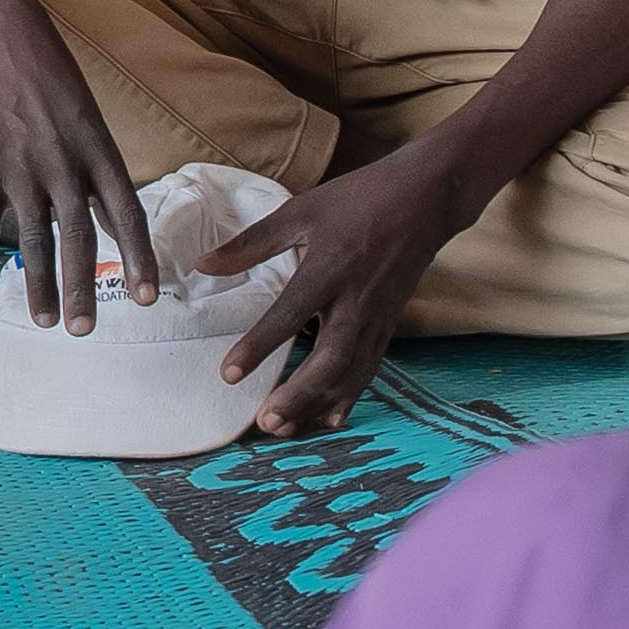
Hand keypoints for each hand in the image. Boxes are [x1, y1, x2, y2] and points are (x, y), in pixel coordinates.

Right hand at [0, 2, 171, 325]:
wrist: (0, 34)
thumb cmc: (52, 74)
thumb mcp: (90, 119)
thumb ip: (99, 174)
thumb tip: (111, 224)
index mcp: (98, 149)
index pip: (126, 215)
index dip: (138, 258)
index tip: (147, 298)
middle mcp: (64, 163)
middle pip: (79, 237)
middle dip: (84, 288)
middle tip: (85, 331)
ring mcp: (21, 166)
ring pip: (33, 238)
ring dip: (40, 284)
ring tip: (46, 322)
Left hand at [198, 143, 474, 439]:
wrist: (426, 199)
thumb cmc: (358, 199)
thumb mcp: (302, 210)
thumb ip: (252, 242)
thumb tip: (203, 264)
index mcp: (329, 266)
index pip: (290, 314)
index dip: (259, 347)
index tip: (229, 373)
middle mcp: (356, 298)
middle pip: (329, 358)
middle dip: (298, 394)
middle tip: (265, 422)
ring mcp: (377, 315)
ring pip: (350, 371)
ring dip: (318, 403)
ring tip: (284, 429)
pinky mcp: (390, 324)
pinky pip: (369, 367)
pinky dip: (349, 395)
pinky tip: (329, 419)